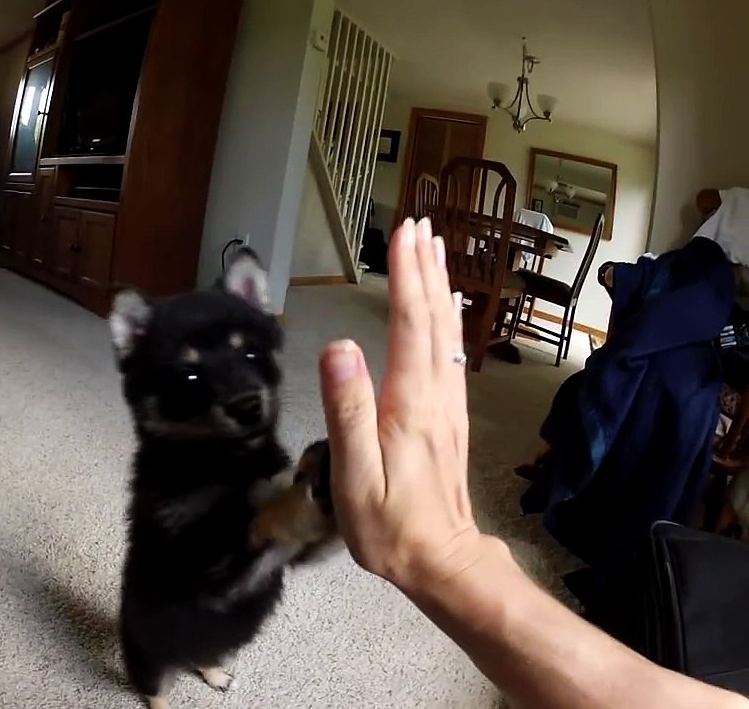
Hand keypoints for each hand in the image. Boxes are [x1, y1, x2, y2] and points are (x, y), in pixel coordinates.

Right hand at [318, 217, 482, 587]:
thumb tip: (339, 348)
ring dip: (439, 288)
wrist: (443, 562)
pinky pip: (449, 354)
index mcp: (409, 403)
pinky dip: (445, 320)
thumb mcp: (355, 476)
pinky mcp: (449, 418)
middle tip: (420, 225)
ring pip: (447, 334)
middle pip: (434, 319)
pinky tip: (443, 312)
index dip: (407, 276)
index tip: (404, 234)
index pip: (410, 324)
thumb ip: (347, 410)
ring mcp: (447, 406)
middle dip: (426, 268)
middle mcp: (435, 395)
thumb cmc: (390, 527)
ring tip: (434, 252)